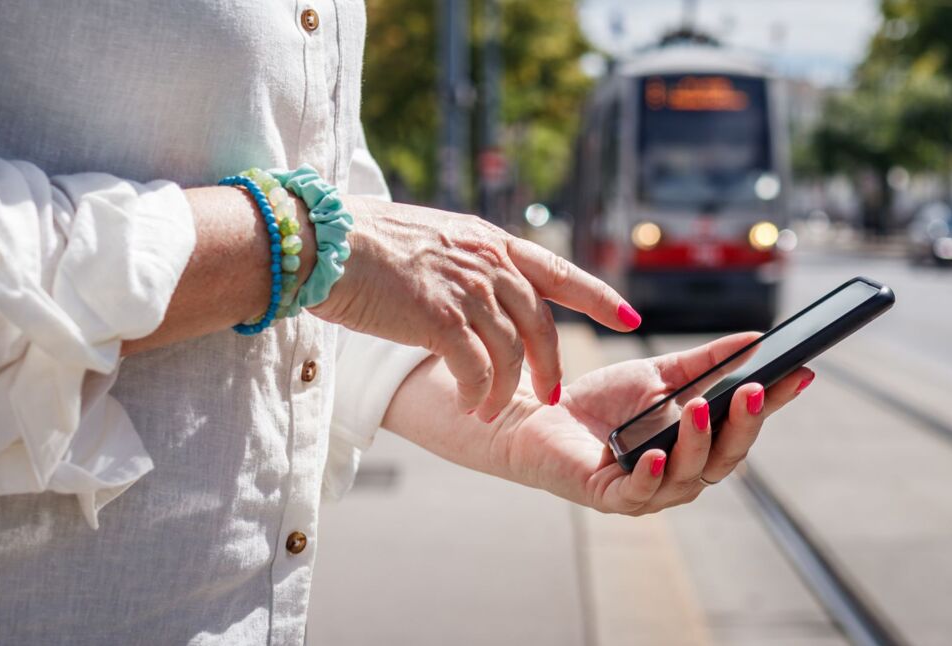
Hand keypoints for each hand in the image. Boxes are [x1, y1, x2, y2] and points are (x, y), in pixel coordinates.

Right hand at [311, 198, 639, 420]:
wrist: (321, 241)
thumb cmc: (363, 243)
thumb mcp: (431, 241)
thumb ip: (465, 263)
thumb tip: (480, 291)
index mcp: (488, 242)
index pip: (557, 271)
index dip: (598, 296)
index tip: (629, 318)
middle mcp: (486, 262)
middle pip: (541, 323)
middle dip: (550, 365)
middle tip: (550, 396)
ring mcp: (466, 288)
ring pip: (511, 352)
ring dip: (507, 390)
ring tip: (492, 411)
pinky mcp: (439, 318)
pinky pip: (477, 368)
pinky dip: (478, 393)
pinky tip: (471, 405)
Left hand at [503, 333, 815, 514]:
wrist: (540, 415)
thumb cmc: (603, 402)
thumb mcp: (660, 374)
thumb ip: (707, 362)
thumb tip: (755, 338)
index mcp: (699, 444)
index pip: (744, 425)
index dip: (774, 404)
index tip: (801, 373)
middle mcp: (682, 472)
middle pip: (727, 457)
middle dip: (744, 425)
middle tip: (755, 391)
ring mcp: (650, 489)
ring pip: (689, 476)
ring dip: (699, 442)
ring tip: (701, 408)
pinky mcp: (612, 497)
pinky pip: (639, 493)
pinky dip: (652, 475)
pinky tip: (658, 454)